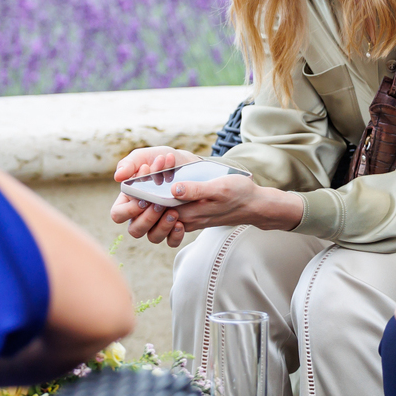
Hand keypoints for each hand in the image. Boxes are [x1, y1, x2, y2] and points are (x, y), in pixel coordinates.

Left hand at [108, 148, 302, 246]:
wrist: (254, 205)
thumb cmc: (239, 194)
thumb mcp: (219, 188)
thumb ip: (195, 190)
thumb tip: (173, 189)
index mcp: (189, 213)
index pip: (157, 209)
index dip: (145, 195)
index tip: (141, 178)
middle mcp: (185, 220)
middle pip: (154, 214)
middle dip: (144, 198)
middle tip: (141, 176)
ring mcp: (188, 219)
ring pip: (160, 214)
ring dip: (152, 200)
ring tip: (151, 177)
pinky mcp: (192, 216)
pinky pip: (170, 213)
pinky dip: (162, 202)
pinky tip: (163, 186)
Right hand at [110, 146, 196, 246]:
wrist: (187, 162)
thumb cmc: (160, 159)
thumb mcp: (145, 156)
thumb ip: (130, 164)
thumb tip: (118, 177)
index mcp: (128, 200)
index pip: (118, 215)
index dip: (129, 210)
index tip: (144, 197)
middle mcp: (140, 215)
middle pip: (135, 230)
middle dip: (147, 218)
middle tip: (160, 204)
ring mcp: (157, 223)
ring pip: (153, 238)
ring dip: (162, 227)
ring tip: (174, 212)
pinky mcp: (173, 227)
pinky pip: (171, 241)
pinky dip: (175, 235)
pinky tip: (181, 223)